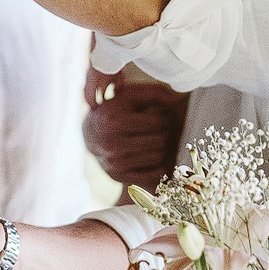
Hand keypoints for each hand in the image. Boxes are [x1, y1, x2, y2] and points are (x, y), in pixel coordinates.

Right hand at [83, 68, 187, 197]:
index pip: (157, 122)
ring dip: (161, 148)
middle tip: (161, 129)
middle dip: (165, 132)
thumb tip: (178, 98)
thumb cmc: (115, 111)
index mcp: (115, 121)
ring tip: (155, 140)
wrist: (90, 135)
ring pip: (158, 157)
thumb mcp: (129, 96)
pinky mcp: (119, 176)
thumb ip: (153, 93)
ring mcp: (115, 162)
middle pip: (160, 140)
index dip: (164, 117)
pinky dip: (158, 166)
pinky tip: (151, 155)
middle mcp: (112, 143)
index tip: (159, 115)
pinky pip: (153, 175)